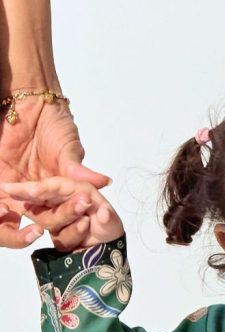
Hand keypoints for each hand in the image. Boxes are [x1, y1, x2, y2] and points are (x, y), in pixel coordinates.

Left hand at [0, 98, 110, 248]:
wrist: (29, 103)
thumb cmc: (53, 123)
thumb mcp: (68, 149)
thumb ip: (80, 170)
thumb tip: (104, 182)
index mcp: (60, 193)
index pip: (66, 218)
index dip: (70, 226)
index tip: (75, 225)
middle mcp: (41, 195)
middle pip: (44, 222)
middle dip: (46, 225)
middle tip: (42, 225)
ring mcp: (20, 189)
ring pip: (20, 216)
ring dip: (19, 223)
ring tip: (18, 219)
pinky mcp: (2, 180)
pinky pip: (1, 202)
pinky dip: (1, 210)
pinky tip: (4, 209)